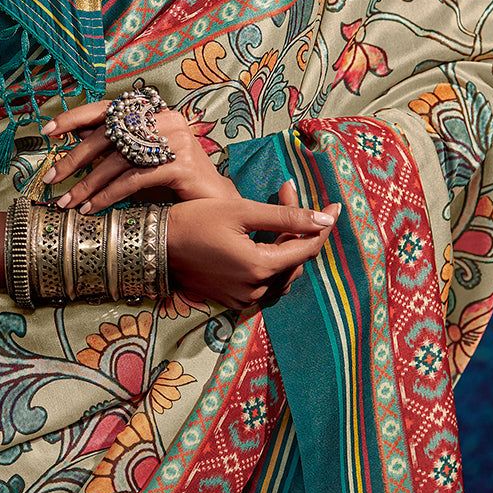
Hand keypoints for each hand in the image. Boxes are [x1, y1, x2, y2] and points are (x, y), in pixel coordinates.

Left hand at [41, 99, 236, 211]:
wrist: (216, 205)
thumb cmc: (173, 183)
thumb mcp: (139, 160)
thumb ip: (113, 146)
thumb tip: (74, 133)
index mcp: (155, 112)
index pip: (108, 108)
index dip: (75, 117)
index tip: (48, 130)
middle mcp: (167, 120)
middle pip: (109, 135)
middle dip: (75, 158)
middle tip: (52, 178)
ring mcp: (177, 140)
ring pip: (119, 160)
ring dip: (88, 184)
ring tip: (68, 203)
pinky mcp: (182, 165)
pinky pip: (134, 180)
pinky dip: (109, 195)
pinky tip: (92, 209)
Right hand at [166, 184, 338, 309]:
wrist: (156, 244)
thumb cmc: (195, 220)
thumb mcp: (241, 211)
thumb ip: (285, 216)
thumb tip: (325, 219)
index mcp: (260, 266)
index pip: (306, 248)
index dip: (323, 226)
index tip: (336, 207)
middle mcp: (255, 288)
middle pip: (295, 260)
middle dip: (298, 228)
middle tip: (287, 194)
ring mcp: (244, 297)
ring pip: (282, 273)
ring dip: (286, 246)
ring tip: (278, 214)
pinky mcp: (233, 299)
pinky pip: (265, 284)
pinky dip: (271, 263)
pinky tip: (263, 240)